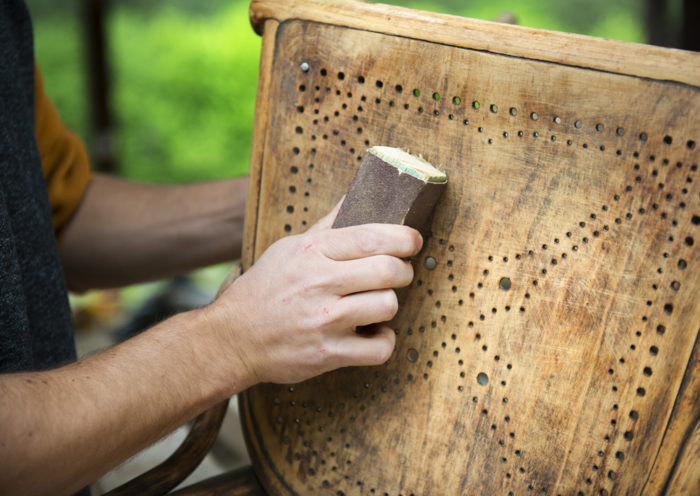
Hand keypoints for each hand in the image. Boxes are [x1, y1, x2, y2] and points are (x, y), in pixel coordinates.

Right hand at [210, 201, 422, 385]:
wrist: (231, 338)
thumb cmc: (264, 290)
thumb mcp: (289, 248)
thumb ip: (327, 225)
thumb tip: (354, 195)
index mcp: (312, 252)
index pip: (372, 237)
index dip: (404, 238)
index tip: (413, 241)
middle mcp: (320, 283)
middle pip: (389, 270)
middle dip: (404, 271)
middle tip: (398, 274)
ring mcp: (325, 321)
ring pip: (388, 306)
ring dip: (389, 305)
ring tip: (375, 304)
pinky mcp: (328, 354)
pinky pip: (380, 348)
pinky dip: (383, 341)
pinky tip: (372, 333)